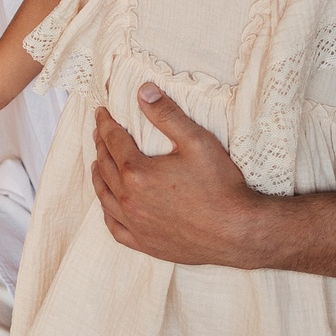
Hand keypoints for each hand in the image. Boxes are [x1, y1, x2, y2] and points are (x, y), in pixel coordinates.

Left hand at [90, 83, 271, 265]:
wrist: (238, 232)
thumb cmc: (221, 186)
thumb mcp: (196, 141)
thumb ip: (167, 114)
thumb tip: (143, 91)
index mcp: (137, 173)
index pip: (113, 140)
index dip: (105, 123)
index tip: (101, 112)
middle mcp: (130, 200)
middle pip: (105, 166)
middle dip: (100, 145)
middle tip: (100, 132)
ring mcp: (136, 225)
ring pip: (105, 197)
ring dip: (99, 175)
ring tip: (97, 162)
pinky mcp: (145, 244)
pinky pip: (115, 227)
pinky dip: (107, 212)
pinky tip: (109, 204)